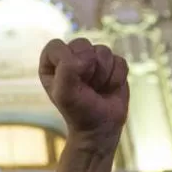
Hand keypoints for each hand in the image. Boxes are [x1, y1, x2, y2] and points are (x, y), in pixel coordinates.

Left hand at [38, 38, 128, 154]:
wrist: (101, 127)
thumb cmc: (78, 111)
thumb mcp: (64, 93)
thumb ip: (67, 69)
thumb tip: (86, 56)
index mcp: (52, 63)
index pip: (56, 46)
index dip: (67, 60)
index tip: (71, 79)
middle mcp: (72, 57)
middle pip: (82, 44)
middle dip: (88, 67)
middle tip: (86, 86)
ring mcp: (94, 60)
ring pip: (103, 50)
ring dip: (103, 74)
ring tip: (97, 89)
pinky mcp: (113, 65)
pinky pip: (119, 60)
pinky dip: (116, 77)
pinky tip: (109, 88)